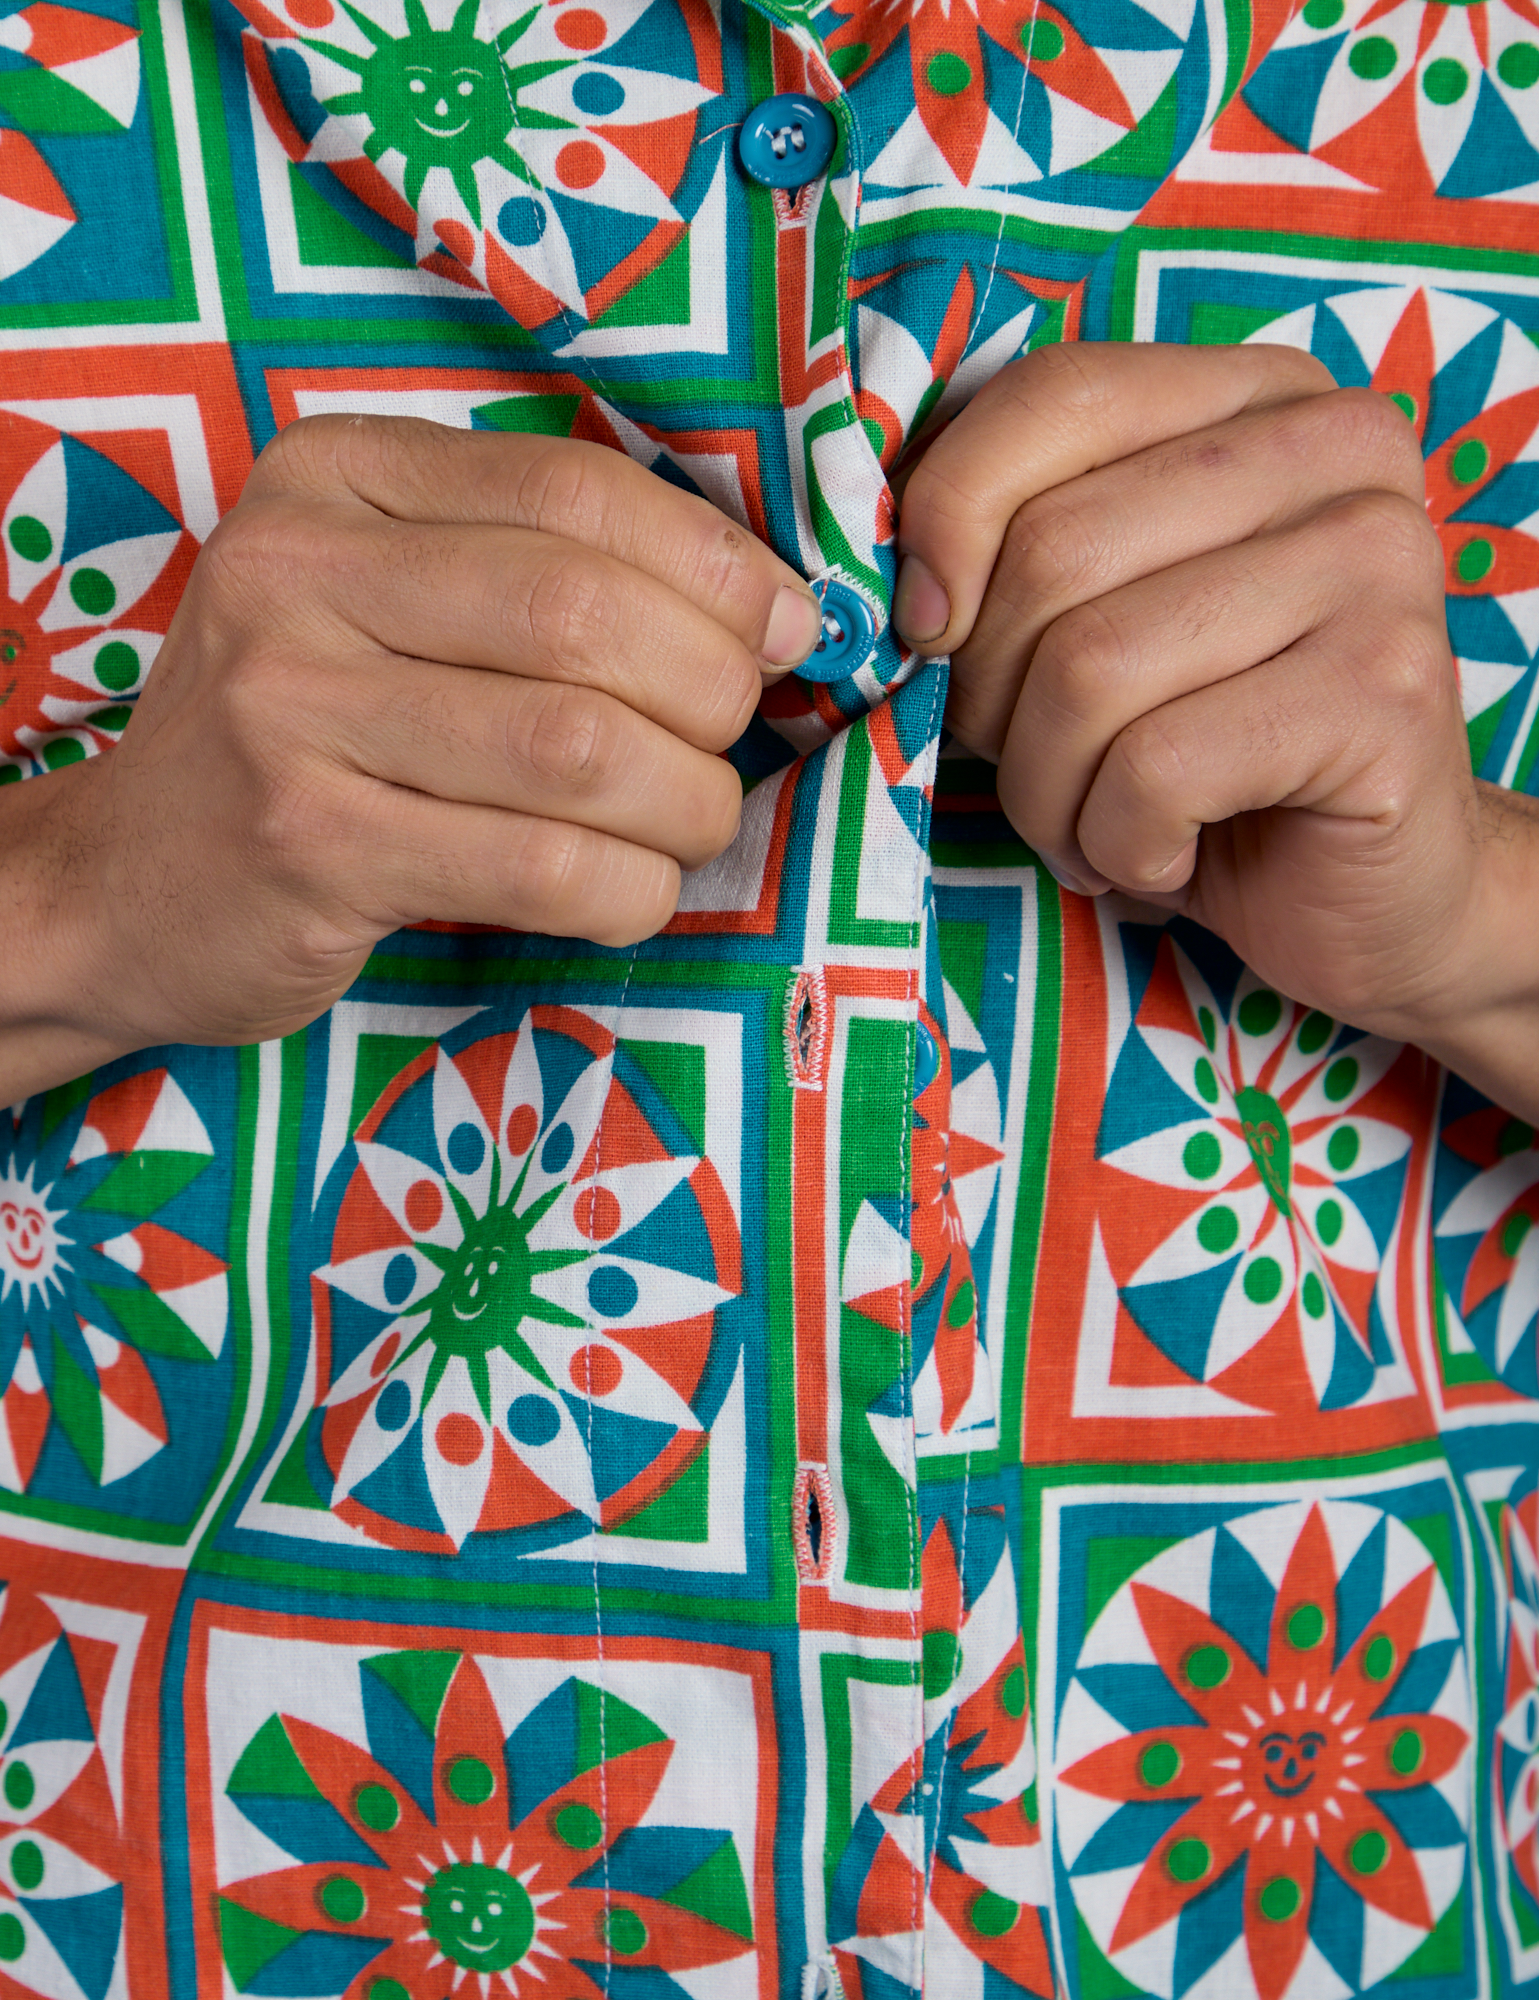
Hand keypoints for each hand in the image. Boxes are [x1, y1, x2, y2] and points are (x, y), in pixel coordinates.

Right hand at [0, 416, 820, 1099]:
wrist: (125, 882)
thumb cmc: (304, 735)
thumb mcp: (386, 600)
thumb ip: (538, 570)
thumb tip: (771, 607)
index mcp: (334, 475)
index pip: (578, 489)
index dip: (719, 565)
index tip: (783, 630)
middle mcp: (297, 572)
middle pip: (590, 616)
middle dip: (713, 692)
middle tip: (726, 744)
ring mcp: (291, 710)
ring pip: (580, 747)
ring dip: (687, 802)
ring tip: (687, 825)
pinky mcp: (311, 846)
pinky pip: (542, 864)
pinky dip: (630, 888)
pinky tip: (631, 891)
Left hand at [891, 341, 1538, 1111]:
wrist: (1367, 890)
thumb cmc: (1199, 749)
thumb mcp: (1091, 618)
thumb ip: (1008, 545)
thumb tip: (881, 576)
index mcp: (1257, 395)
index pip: (1052, 394)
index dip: (944, 521)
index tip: (927, 633)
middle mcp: (1340, 449)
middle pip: (1053, 551)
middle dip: (995, 699)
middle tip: (1039, 765)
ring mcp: (1380, 563)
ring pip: (1089, 670)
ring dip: (1050, 792)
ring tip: (1097, 824)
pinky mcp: (1388, 692)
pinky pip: (1154, 769)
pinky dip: (1118, 844)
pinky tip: (1163, 857)